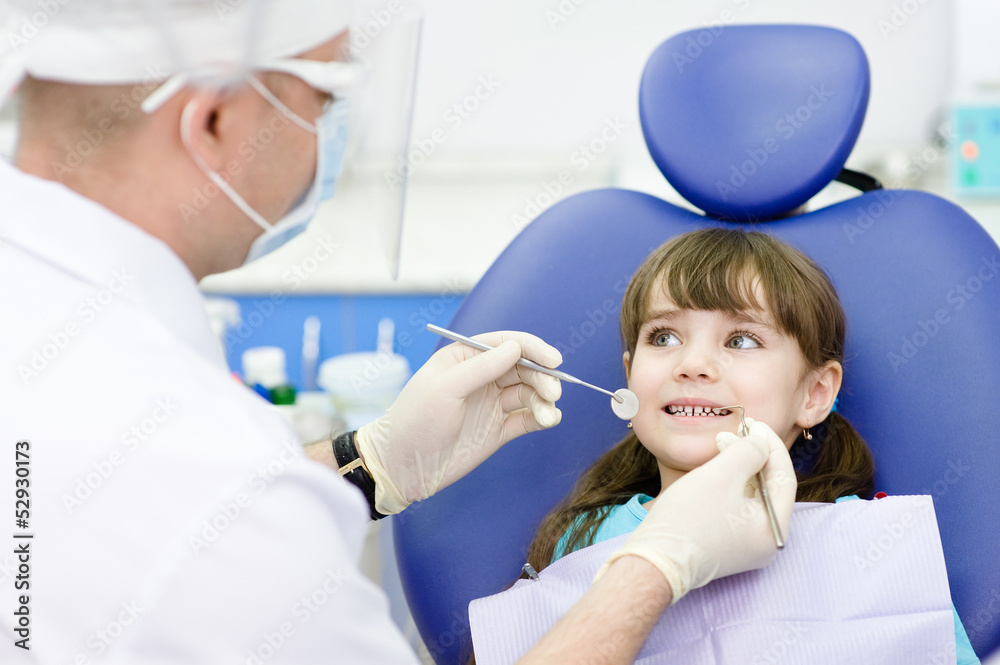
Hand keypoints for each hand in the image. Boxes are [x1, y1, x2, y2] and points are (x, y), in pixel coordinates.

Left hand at [355, 331, 562, 514]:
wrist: (404, 466)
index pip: (506, 343)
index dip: (532, 348)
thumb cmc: (415, 420)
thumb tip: (515, 348)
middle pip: (523, 368)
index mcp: (465, 358)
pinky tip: (549, 419)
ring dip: (544, 400)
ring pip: (529, 393)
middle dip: (542, 377)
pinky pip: (527, 418)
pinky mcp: (498, 430)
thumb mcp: (445, 388)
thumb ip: (482, 367)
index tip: (553, 360)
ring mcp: (491, 404)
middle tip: (553, 392)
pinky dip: (542, 417)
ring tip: (548, 414)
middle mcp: (481, 378)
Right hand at [596, 417, 795, 604]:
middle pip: (768, 487)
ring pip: (752, 496)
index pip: (784, 477)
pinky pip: (738, 508)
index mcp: (773, 528)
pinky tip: (715, 470)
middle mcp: (766, 541)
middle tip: (736, 432)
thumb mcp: (722, 474)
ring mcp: (746, 547)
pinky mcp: (727, 546)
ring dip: (740, 468)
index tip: (755, 424)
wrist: (654, 559)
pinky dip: (731, 486)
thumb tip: (760, 443)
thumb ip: (749, 451)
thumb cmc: (689, 517)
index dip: (771, 446)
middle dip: (753, 455)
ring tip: (721, 445)